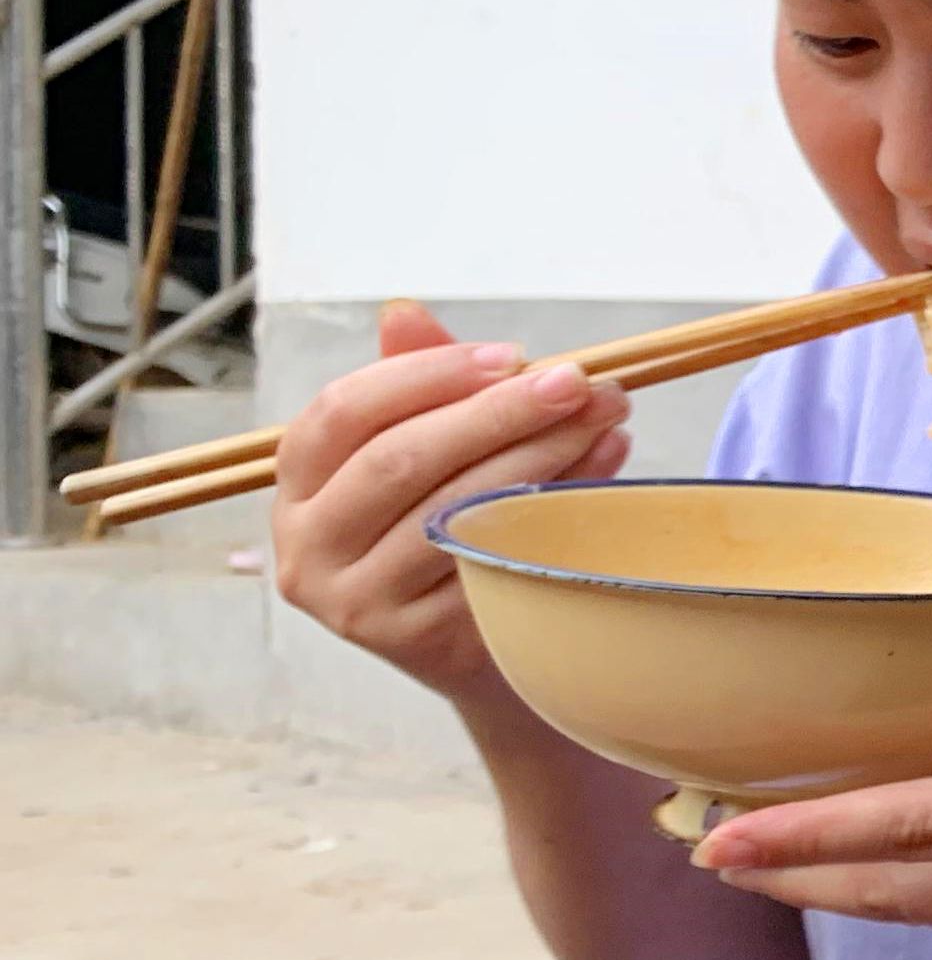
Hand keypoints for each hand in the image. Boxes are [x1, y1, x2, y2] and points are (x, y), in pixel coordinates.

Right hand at [270, 301, 632, 699]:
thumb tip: (403, 312)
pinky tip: (603, 467)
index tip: (511, 354)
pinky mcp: (422, 641)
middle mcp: (309, 548)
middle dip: (499, 411)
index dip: (427, 374)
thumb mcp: (421, 449)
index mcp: (298, 485)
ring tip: (605, 415)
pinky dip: (559, 505)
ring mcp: (359, 602)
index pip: (342, 411)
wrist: (474, 646)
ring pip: (454, 509)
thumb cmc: (442, 523)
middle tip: (578, 381)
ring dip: (543, 453)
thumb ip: (415, 383)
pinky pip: (497, 557)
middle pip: (400, 459)